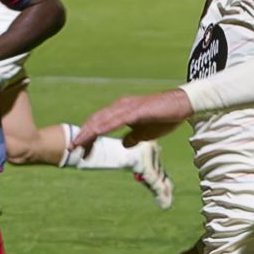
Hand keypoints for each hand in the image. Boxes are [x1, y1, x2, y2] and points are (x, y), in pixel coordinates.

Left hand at [74, 88, 191, 148]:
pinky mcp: (136, 110)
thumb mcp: (145, 132)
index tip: (79, 148)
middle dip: (83, 135)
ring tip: (78, 143)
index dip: (88, 136)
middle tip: (71, 148)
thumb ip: (133, 137)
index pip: (99, 123)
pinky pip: (116, 119)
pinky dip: (104, 127)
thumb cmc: (165, 117)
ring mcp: (127, 107)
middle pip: (96, 120)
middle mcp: (120, 106)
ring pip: (102, 120)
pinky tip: (96, 133)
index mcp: (121, 111)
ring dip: (89, 132)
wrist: (182, 104)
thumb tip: (123, 144)